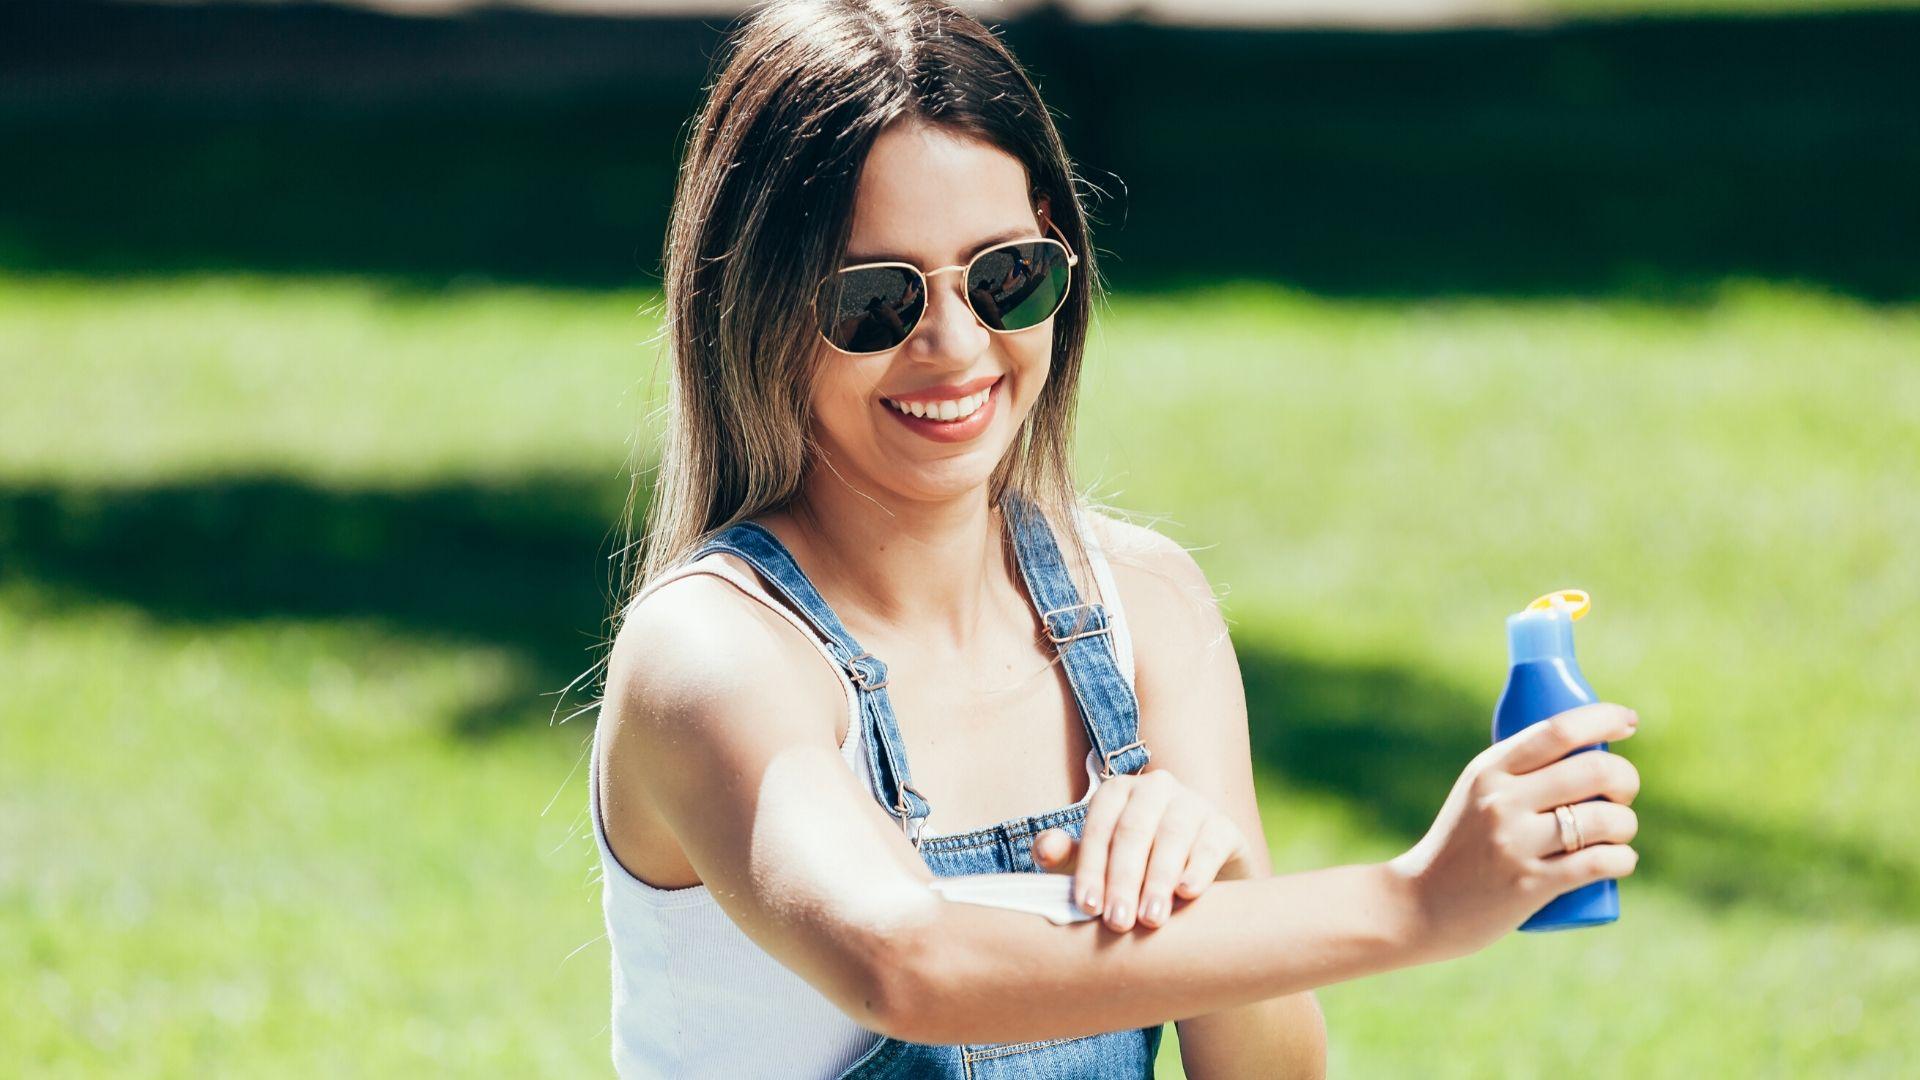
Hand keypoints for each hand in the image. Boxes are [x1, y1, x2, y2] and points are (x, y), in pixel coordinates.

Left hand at [1033, 767, 1253, 932]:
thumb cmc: (1135, 870)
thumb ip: (1067, 856)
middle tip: (1118, 922)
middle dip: (1124, 880)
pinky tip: (1187, 893)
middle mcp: (1155, 788)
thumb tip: (1046, 850)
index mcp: (1117, 792)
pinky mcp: (1224, 825)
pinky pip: (1210, 844)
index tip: (1088, 907)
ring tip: (1151, 918)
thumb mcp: (1098, 864)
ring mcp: (1193, 803)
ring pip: (1172, 836)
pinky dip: (1198, 868)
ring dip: (1159, 879)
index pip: (1099, 827)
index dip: (1092, 868)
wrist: (1198, 879)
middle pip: (1133, 831)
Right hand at [1386, 701, 1641, 962]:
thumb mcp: (1475, 794)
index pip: (1558, 730)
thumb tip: (1584, 749)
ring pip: (1604, 819)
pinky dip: (1623, 859)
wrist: (1418, 906)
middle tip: (1621, 793)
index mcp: (1490, 770)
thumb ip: (1518, 773)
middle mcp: (1502, 801)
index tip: (1627, 721)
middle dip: (1625, 779)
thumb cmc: (1459, 846)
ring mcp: (1515, 844)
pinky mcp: (1530, 885)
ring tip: (1618, 833)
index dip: (1603, 718)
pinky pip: (1599, 863)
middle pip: (1594, 771)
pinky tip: (1621, 860)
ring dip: (1626, 824)